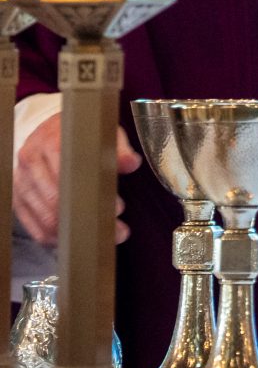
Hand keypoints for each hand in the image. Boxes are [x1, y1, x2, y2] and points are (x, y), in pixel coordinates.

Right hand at [12, 114, 141, 246]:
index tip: (118, 207)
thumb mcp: (103, 134)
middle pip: (57, 201)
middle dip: (89, 219)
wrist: (49, 130)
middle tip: (116, 228)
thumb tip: (130, 163)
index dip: (96, 195)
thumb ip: (118, 148)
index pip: (71, 175)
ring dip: (75, 233)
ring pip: (45, 217)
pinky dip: (54, 237)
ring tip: (102, 236)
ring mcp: (21, 182)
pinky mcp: (18, 197)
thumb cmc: (81, 135)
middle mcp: (31, 163)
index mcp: (51, 143)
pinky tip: (74, 238)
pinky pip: (33, 225)